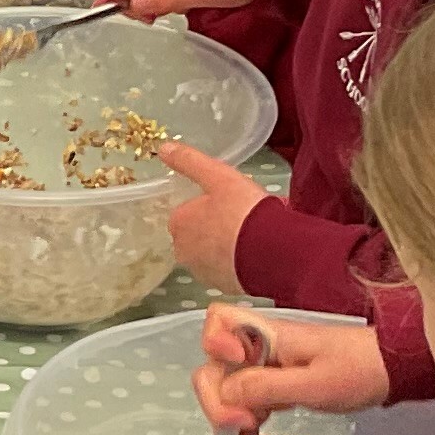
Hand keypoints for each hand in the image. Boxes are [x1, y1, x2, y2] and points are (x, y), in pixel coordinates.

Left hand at [158, 144, 268, 297]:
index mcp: (178, 223)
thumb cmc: (243, 211)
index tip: (229, 202)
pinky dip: (236, 262)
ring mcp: (201, 272)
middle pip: (197, 233)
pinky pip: (226, 270)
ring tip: (252, 235)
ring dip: (226, 245)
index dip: (208, 205)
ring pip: (211, 253)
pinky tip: (254, 253)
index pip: (186, 212)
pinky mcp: (221, 286)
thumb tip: (163, 148)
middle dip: (215, 227)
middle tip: (243, 217)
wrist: (271, 252)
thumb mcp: (218, 176)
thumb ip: (189, 161)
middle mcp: (183, 251)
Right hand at [196, 305, 391, 434]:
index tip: (233, 368)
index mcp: (268, 337)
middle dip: (220, 405)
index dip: (214, 342)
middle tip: (243, 426)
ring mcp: (267, 372)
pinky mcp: (277, 391)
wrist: (393, 372)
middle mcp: (260, 352)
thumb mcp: (315, 383)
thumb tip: (226, 393)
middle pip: (216, 371)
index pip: (219, 321)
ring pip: (230, 399)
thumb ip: (267, 386)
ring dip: (231, 432)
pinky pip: (249, 413)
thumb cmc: (359, 370)